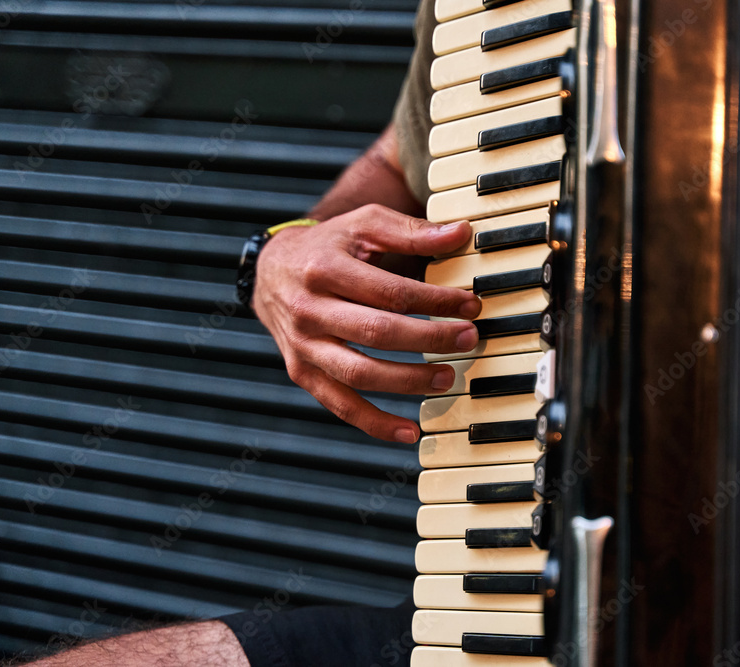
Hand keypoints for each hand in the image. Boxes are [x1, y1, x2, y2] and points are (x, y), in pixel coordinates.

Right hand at [253, 204, 481, 442]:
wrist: (271, 271)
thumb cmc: (326, 247)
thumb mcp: (363, 225)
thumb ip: (409, 231)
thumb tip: (460, 234)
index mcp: (325, 269)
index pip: (390, 291)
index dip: (434, 301)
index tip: (469, 305)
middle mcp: (309, 309)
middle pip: (377, 332)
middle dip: (430, 339)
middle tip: (468, 338)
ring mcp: (303, 346)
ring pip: (359, 373)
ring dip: (409, 381)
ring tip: (447, 378)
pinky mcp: (301, 372)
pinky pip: (340, 405)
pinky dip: (375, 423)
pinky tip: (410, 431)